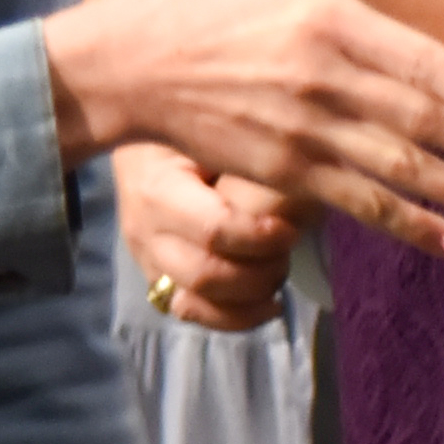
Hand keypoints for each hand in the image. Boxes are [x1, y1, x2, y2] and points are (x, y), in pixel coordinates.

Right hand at [118, 141, 300, 330]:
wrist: (141, 128)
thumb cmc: (190, 125)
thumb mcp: (215, 130)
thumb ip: (248, 161)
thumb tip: (302, 194)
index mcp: (158, 187)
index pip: (213, 229)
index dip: (260, 237)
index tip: (292, 228)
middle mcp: (145, 230)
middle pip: (204, 275)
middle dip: (259, 272)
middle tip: (287, 247)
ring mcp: (147, 259)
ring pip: (194, 303)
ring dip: (249, 298)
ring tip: (278, 272)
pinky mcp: (156, 277)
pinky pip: (191, 314)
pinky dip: (234, 318)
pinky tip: (269, 305)